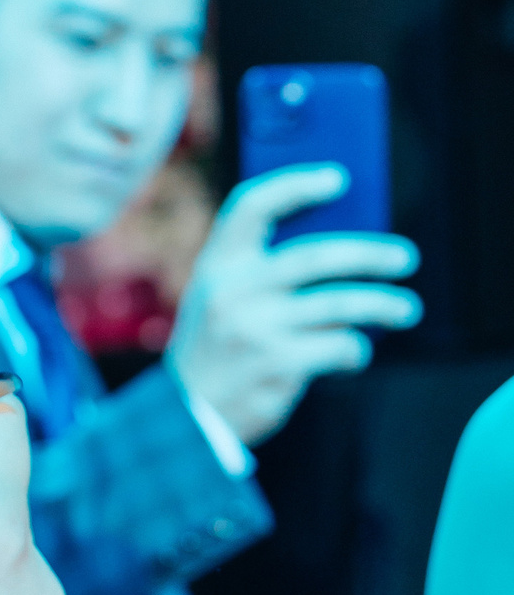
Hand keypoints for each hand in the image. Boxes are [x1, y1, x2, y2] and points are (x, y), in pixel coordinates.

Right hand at [168, 167, 420, 445]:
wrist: (188, 415)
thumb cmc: (217, 349)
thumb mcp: (218, 298)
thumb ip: (260, 271)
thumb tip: (344, 252)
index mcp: (216, 265)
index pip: (252, 206)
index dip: (295, 185)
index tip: (338, 179)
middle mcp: (233, 290)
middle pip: (316, 256)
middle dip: (370, 255)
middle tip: (406, 258)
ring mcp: (255, 328)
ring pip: (339, 305)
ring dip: (382, 305)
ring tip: (407, 309)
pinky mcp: (278, 365)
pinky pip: (338, 346)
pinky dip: (356, 349)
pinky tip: (355, 352)